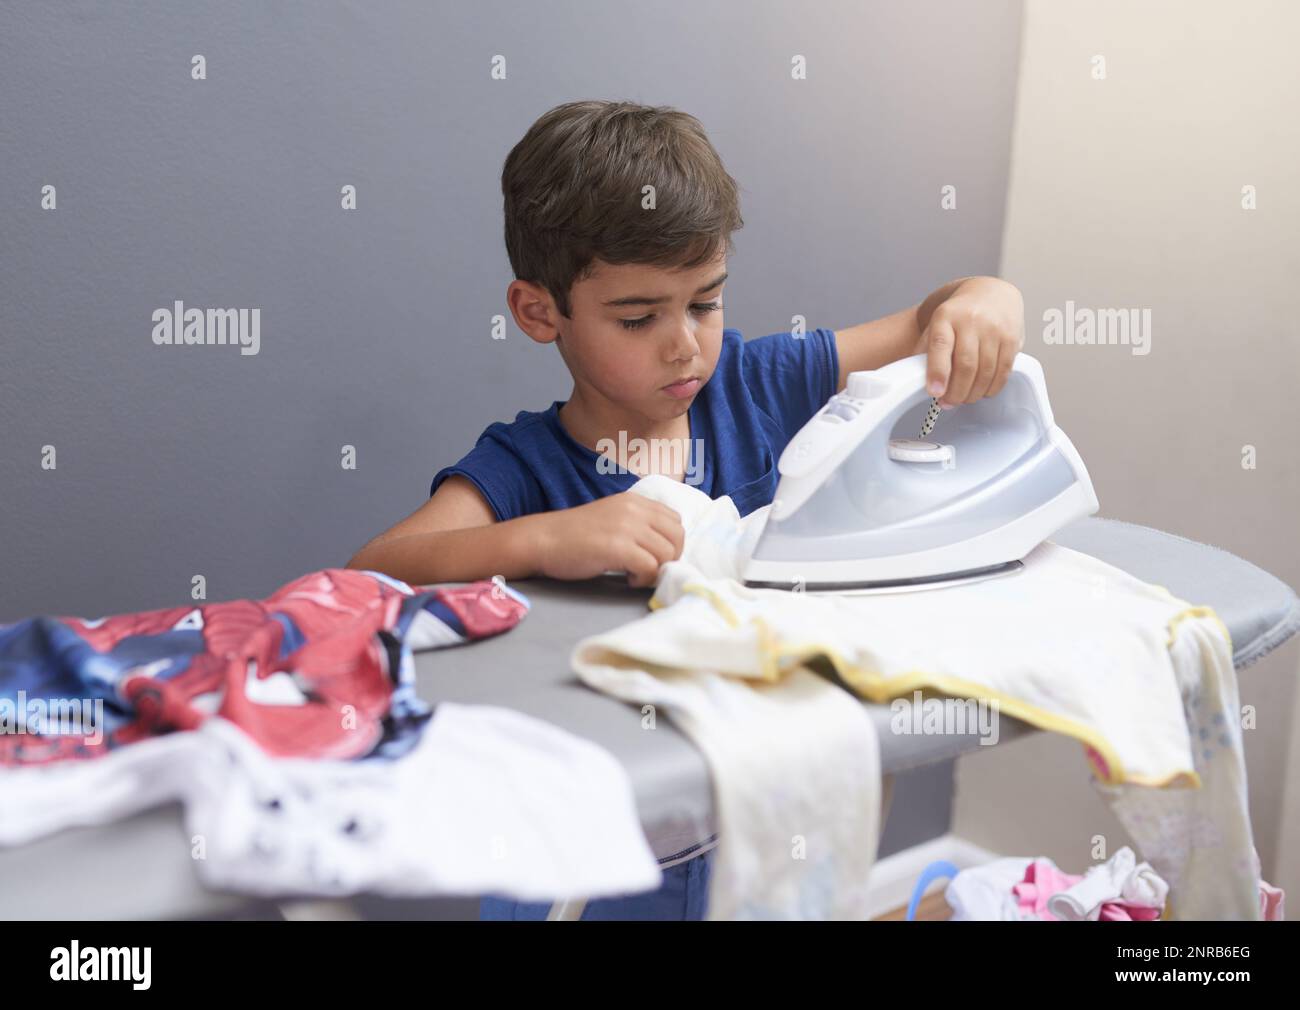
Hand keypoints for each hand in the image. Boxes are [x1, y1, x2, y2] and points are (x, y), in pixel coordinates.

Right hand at [534, 492, 684, 587]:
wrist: (543, 540)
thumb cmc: (575, 535)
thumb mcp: (612, 518)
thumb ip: (638, 524)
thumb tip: (665, 548)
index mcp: (635, 501)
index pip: (675, 520)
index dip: (671, 543)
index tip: (654, 556)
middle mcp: (634, 509)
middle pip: (677, 537)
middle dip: (669, 559)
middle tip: (648, 569)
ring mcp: (627, 527)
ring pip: (667, 554)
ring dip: (655, 570)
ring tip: (634, 574)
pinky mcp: (617, 547)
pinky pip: (650, 568)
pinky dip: (643, 579)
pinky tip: (627, 579)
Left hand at [913, 276, 1024, 406]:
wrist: (990, 292)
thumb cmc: (958, 314)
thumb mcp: (936, 323)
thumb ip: (926, 349)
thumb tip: (915, 379)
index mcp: (947, 315)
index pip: (941, 345)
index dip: (937, 371)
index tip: (935, 392)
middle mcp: (972, 320)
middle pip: (966, 364)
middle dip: (956, 391)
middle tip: (948, 402)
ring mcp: (994, 329)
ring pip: (985, 371)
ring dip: (972, 393)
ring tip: (963, 399)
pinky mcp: (1012, 338)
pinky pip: (1003, 371)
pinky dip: (991, 388)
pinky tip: (982, 391)